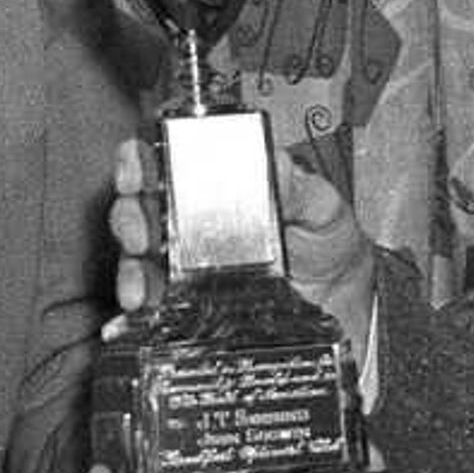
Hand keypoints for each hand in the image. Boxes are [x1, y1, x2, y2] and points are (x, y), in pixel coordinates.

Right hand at [108, 136, 374, 345]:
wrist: (343, 307)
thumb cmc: (327, 246)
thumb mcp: (321, 205)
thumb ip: (298, 184)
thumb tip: (273, 162)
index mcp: (216, 187)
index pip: (164, 164)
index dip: (140, 161)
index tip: (138, 168)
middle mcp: (190, 224)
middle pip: (140, 211)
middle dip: (130, 218)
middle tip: (139, 231)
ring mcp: (183, 268)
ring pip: (138, 261)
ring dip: (130, 271)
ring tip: (140, 284)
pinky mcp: (184, 307)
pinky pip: (150, 307)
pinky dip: (137, 312)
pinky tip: (140, 311)